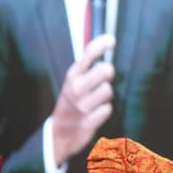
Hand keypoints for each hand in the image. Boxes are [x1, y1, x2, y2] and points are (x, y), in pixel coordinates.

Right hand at [51, 34, 115, 166]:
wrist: (60, 133)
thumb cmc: (72, 102)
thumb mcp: (74, 81)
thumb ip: (89, 64)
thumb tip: (109, 41)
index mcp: (72, 74)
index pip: (88, 53)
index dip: (101, 44)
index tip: (112, 40)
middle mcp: (75, 87)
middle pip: (105, 70)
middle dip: (109, 74)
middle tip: (103, 80)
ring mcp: (81, 105)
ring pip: (108, 91)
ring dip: (106, 96)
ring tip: (97, 100)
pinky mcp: (88, 122)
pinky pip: (107, 110)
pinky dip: (105, 111)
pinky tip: (96, 113)